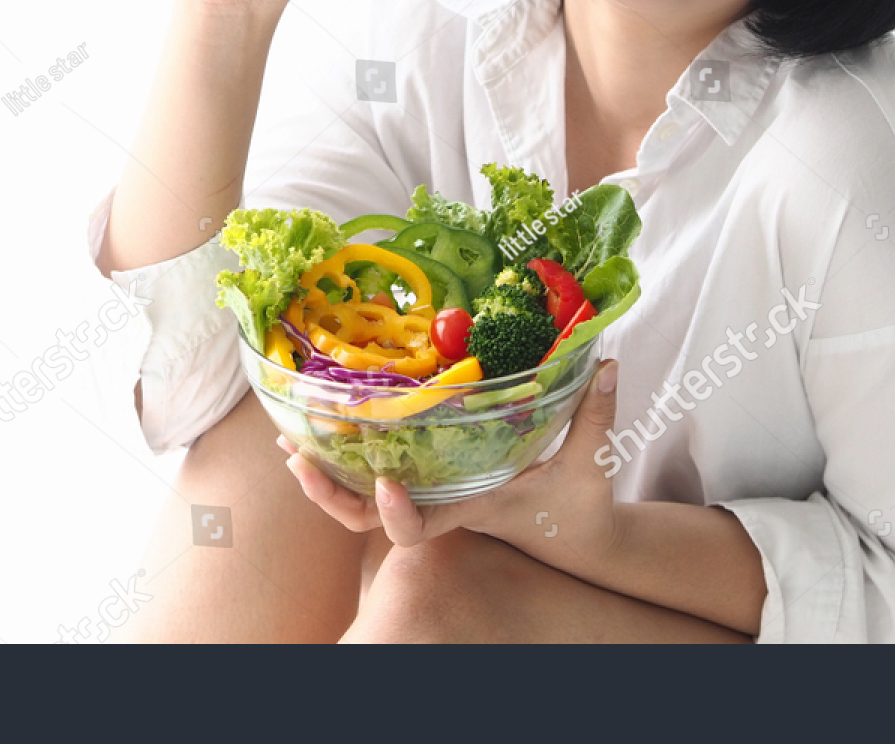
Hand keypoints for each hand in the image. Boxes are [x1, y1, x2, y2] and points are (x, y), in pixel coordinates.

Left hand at [281, 359, 623, 551]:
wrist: (581, 534)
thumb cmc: (583, 505)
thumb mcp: (592, 460)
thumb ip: (596, 413)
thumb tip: (605, 361)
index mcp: (472, 507)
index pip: (418, 531)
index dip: (395, 514)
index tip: (385, 484)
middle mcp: (442, 504)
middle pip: (367, 519)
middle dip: (328, 493)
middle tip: (297, 457)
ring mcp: (433, 494)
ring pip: (360, 503)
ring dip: (323, 475)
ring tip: (290, 442)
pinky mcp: (432, 479)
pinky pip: (377, 476)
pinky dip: (346, 458)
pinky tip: (324, 429)